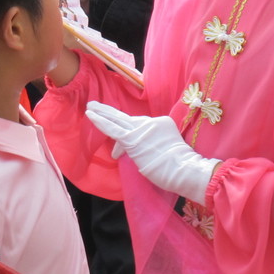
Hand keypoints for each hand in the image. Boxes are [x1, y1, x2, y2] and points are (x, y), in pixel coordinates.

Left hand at [85, 102, 217, 203]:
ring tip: (90, 108)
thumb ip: (154, 146)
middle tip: (96, 104)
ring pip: (118, 120)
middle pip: (127, 117)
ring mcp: (142, 129)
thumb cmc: (179, 167)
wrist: (184, 169)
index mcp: (162, 123)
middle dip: (110, 112)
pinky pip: (112, 128)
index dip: (128, 138)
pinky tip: (90, 115)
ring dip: (102, 113)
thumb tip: (141, 153)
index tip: (119, 152)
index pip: (139, 127)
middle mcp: (152, 122)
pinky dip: (100, 121)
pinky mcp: (132, 139)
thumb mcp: (169, 150)